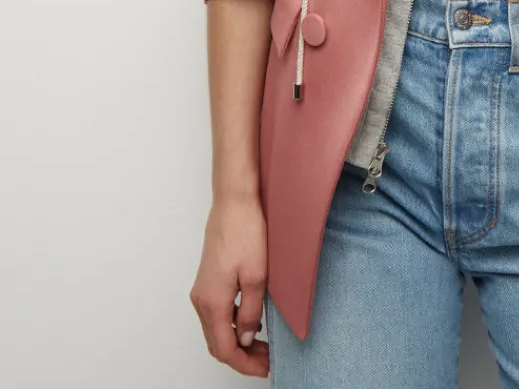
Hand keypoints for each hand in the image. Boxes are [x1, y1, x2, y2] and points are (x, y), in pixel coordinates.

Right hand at [190, 192, 269, 377]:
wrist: (234, 202)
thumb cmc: (246, 232)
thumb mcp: (257, 277)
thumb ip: (250, 313)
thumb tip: (244, 339)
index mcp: (212, 302)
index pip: (224, 349)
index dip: (245, 364)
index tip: (265, 368)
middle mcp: (201, 299)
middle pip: (217, 343)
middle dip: (241, 357)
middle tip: (266, 359)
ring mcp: (202, 289)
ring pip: (216, 329)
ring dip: (237, 341)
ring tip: (262, 344)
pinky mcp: (207, 279)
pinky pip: (216, 313)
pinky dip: (231, 325)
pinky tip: (251, 321)